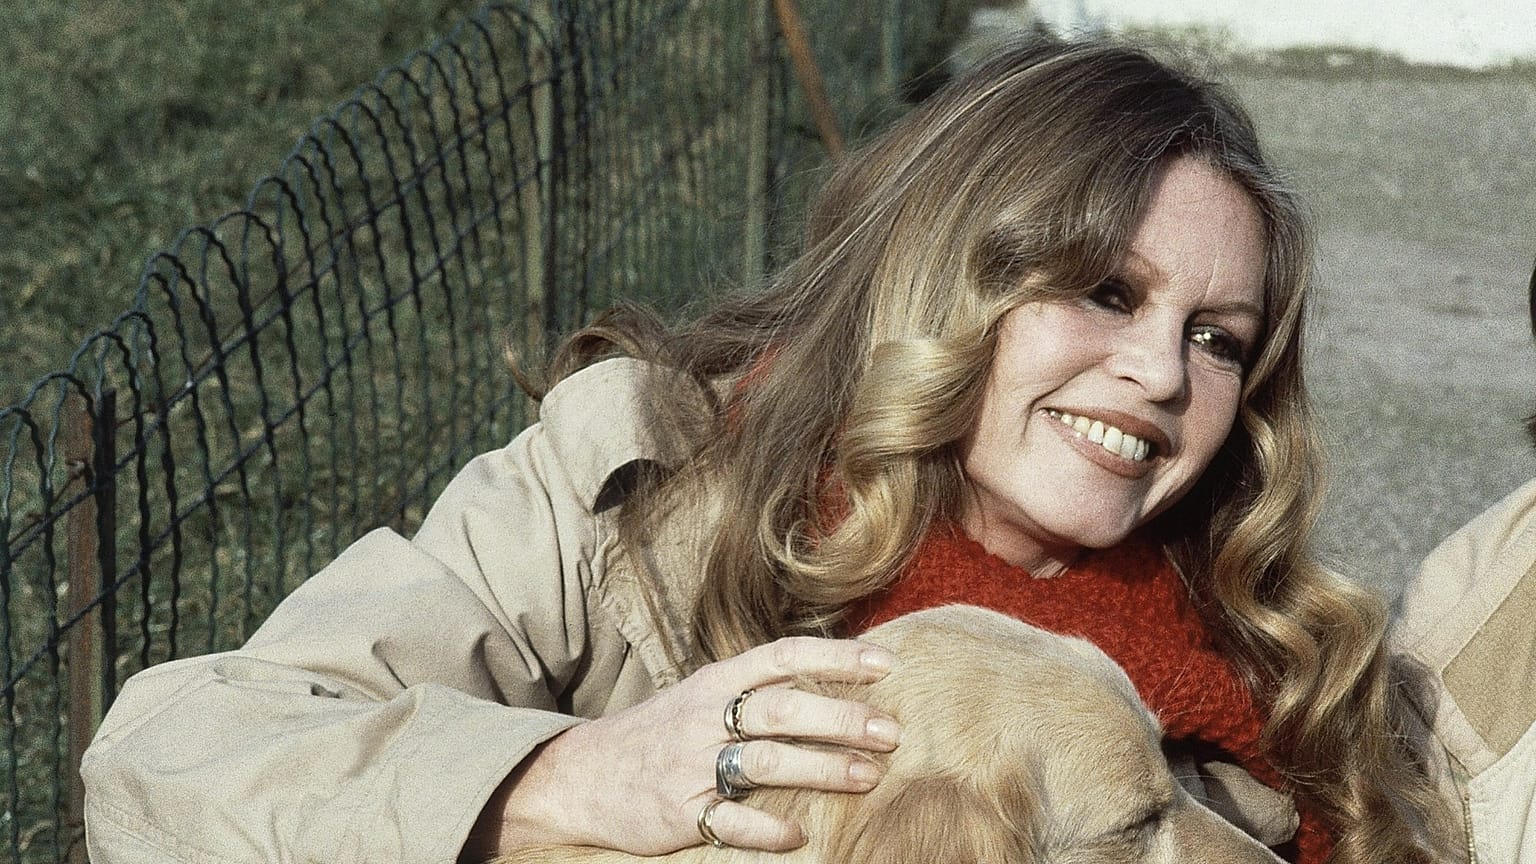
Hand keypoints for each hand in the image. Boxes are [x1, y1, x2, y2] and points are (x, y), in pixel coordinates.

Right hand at [475, 636, 900, 856]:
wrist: (581, 775)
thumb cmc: (659, 733)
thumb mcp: (701, 696)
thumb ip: (757, 689)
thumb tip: (835, 682)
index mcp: (715, 680)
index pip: (783, 657)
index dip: (836, 656)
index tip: (886, 665)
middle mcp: (706, 716)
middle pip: (782, 708)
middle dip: (841, 718)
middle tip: (891, 732)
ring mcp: (692, 764)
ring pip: (764, 760)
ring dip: (821, 768)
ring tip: (867, 778)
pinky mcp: (680, 811)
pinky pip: (729, 820)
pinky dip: (766, 827)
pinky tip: (800, 834)